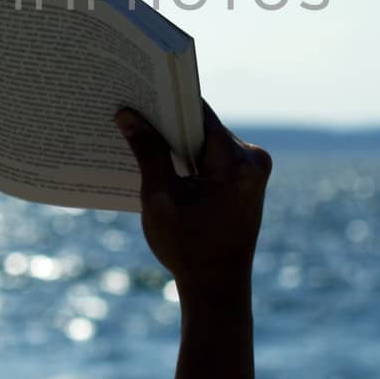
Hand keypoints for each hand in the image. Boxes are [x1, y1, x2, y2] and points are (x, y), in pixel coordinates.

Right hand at [114, 102, 271, 297]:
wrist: (218, 291)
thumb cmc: (189, 250)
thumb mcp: (160, 199)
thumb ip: (147, 153)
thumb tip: (127, 114)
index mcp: (237, 162)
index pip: (197, 113)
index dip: (166, 99)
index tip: (137, 87)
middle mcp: (252, 159)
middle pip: (202, 125)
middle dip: (167, 121)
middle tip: (130, 110)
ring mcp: (252, 169)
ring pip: (205, 139)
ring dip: (176, 140)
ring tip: (139, 133)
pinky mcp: (245, 180)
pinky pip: (212, 155)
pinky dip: (188, 156)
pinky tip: (159, 159)